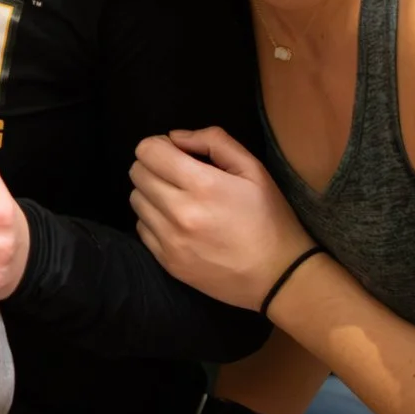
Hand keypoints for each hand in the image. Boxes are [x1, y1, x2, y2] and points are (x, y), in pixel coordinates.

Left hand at [128, 126, 313, 310]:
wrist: (278, 277)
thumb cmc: (269, 218)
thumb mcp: (254, 169)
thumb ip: (214, 141)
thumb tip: (175, 137)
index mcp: (203, 185)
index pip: (148, 151)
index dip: (160, 145)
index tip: (177, 153)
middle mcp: (179, 212)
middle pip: (137, 172)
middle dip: (154, 166)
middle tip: (179, 174)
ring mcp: (170, 240)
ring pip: (136, 199)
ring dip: (152, 192)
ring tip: (178, 198)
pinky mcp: (167, 262)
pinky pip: (141, 227)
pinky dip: (154, 219)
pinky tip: (178, 222)